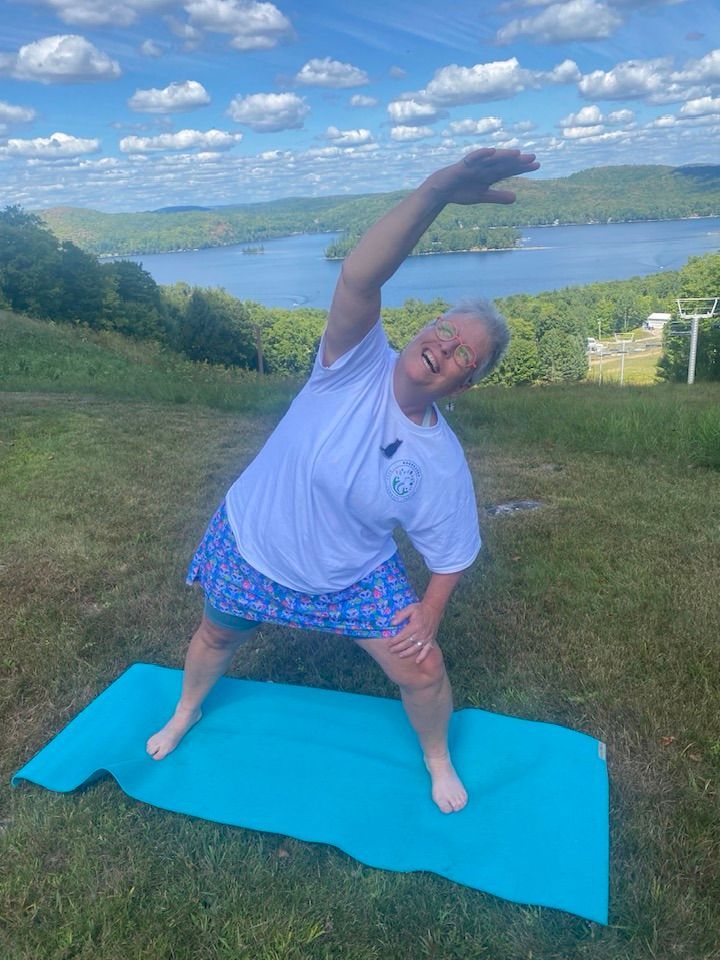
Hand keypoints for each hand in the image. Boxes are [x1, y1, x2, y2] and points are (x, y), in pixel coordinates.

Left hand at [387, 601, 442, 663]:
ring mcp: (427, 637)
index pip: (402, 636)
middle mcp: (421, 633)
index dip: (395, 641)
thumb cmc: (420, 608)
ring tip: (399, 656)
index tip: (388, 643)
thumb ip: (401, 616)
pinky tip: (417, 661)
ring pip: (415, 648)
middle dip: (398, 648)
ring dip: (407, 653)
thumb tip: (392, 623)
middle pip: (407, 643)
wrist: (434, 608)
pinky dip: (423, 656)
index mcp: (415, 625)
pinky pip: (427, 650)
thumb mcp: (409, 608)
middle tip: (390, 650)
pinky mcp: (431, 639)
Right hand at [425, 147, 539, 206]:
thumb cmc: (461, 191)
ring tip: (517, 154)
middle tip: (533, 158)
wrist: (442, 191)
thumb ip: (497, 196)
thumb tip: (515, 198)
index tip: (537, 166)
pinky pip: (474, 157)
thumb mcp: (482, 196)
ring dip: (504, 155)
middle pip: (504, 163)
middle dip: (517, 161)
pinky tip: (492, 151)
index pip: (509, 169)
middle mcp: (485, 166)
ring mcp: (475, 164)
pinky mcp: (464, 165)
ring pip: (492, 159)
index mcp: (490, 174)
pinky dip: (482, 154)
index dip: (522, 168)